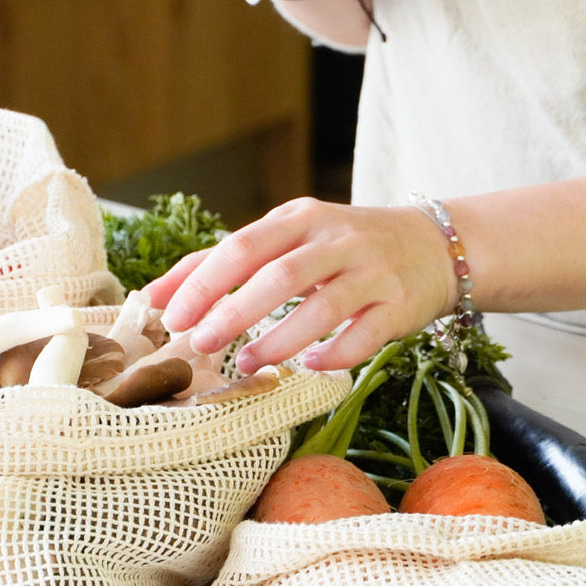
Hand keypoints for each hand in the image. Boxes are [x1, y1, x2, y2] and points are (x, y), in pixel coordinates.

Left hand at [145, 198, 455, 372]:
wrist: (432, 243)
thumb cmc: (339, 245)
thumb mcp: (284, 237)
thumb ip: (222, 261)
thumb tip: (153, 294)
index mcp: (299, 218)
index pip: (243, 246)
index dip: (204, 282)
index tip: (172, 316)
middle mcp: (336, 239)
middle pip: (279, 276)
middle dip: (234, 312)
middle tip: (200, 343)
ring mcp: (372, 271)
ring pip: (321, 308)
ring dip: (278, 341)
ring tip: (246, 363)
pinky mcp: (400, 304)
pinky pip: (365, 335)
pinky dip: (335, 354)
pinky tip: (310, 367)